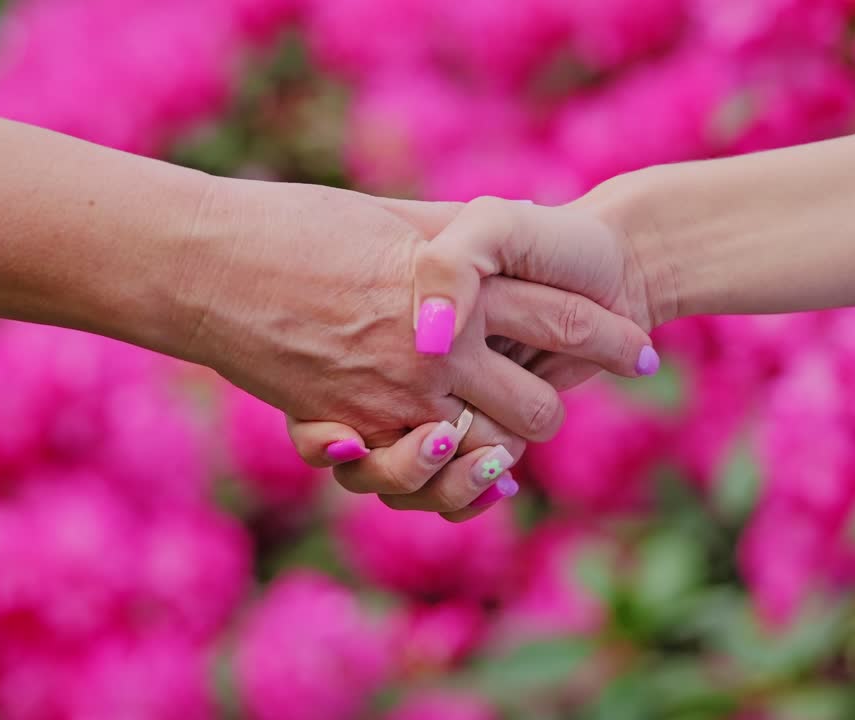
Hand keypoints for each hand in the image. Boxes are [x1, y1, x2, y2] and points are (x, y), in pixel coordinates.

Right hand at [282, 195, 664, 519]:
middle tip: (557, 394)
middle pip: (539, 407)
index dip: (615, 339)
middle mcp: (439, 352)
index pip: (566, 321)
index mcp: (460, 287)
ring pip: (487, 453)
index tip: (645, 352)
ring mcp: (396, 401)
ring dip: (503, 450)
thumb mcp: (391, 217)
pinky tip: (467, 471)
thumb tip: (502, 228)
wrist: (209, 268)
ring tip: (507, 441)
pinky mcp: (353, 433)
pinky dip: (449, 480)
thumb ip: (455, 235)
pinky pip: (422, 480)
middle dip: (554, 404)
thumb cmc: (295, 227)